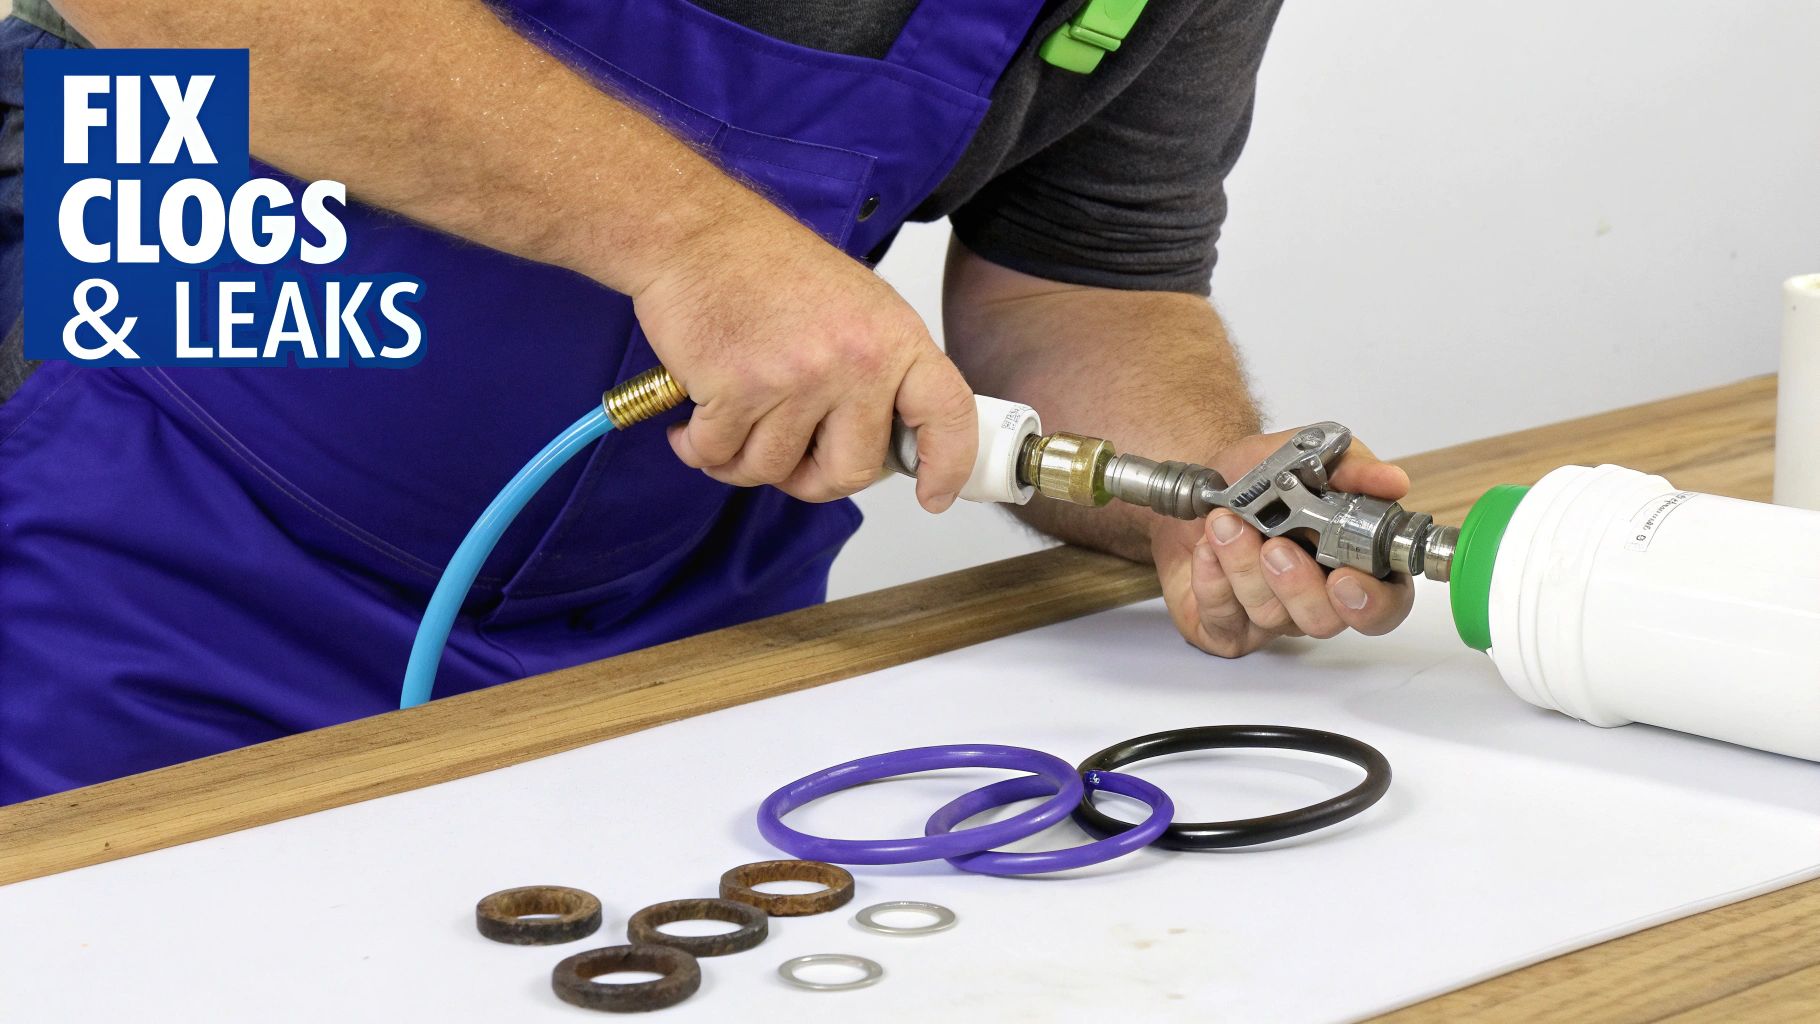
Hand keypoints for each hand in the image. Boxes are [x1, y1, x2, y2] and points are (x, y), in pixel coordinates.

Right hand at [631, 202, 976, 511]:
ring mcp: (797, 378)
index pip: (946, 414)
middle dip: (811, 480)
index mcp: (893, 338)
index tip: (932, 495)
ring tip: (731, 419)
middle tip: (786, 459)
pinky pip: (720, 456)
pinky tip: (693, 422)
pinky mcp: (737, 390)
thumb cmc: (764, 264)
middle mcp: (855, 360)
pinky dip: (699, 448)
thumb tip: (881, 441)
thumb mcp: (853, 305)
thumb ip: (878, 370)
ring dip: (742, 460)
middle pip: (850, 471)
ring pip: (774, 470)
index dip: (946, 466)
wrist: (693, 233)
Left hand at [1152, 429, 1416, 656]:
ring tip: (1225, 524)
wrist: (1197, 482)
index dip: (1370, 601)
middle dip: (1297, 585)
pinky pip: (1223, 620)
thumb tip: (1392, 482)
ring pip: (1270, 616)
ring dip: (1244, 566)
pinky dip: (1212, 580)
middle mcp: (1317, 596)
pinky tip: (1207, 549)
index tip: (1343, 578)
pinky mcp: (1225, 626)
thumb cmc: (1256, 476)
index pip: (1385, 604)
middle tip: (1274, 547)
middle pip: (1325, 621)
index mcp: (1353, 562)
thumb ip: (1351, 469)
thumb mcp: (1304, 455)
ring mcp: (1272, 617)